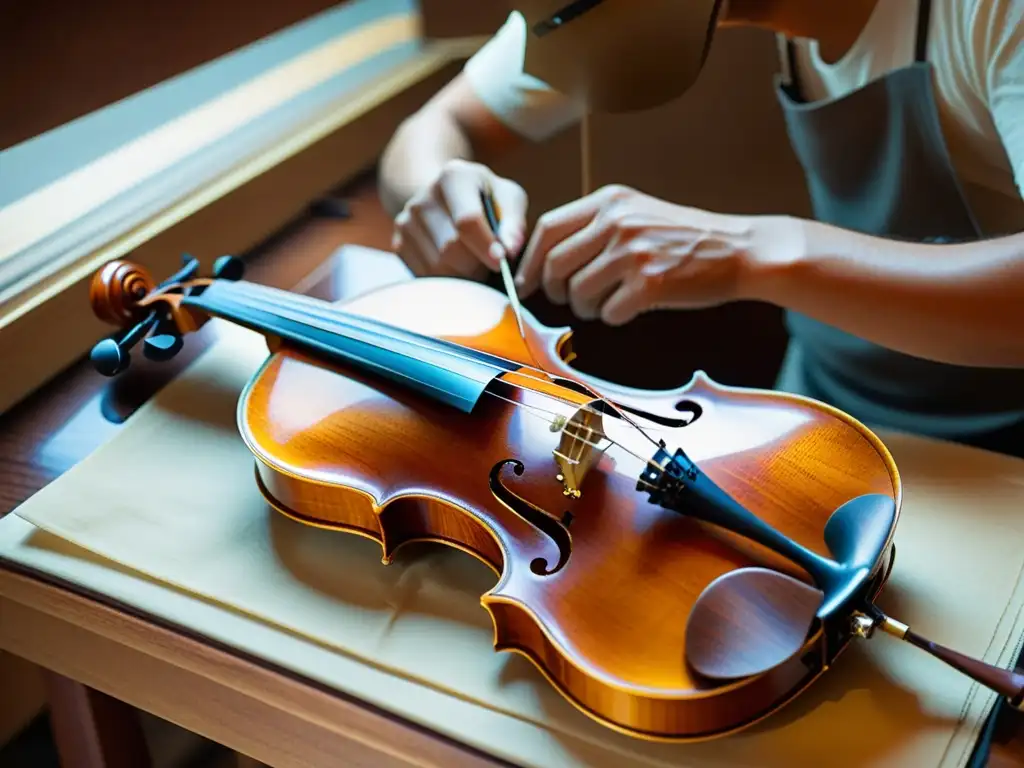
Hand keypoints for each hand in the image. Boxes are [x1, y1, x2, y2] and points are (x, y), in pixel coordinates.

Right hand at [391, 159, 527, 278]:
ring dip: (462, 275)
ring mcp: (406, 220)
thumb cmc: (487, 199)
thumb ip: (513, 222)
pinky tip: (456, 266)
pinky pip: (424, 275)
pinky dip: (446, 279)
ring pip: (437, 267)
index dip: (486, 246)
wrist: (448, 198)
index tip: (501, 263)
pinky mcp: (399, 242)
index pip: (467, 220)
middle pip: (450, 248)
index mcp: (453, 177)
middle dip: (476, 265)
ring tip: (474, 262)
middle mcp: (423, 197)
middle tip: (489, 263)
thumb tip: (510, 249)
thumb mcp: (508, 198)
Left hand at [515, 185, 765, 324]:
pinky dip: (613, 318)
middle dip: (553, 291)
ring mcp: (633, 253)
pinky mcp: (650, 285)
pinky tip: (629, 309)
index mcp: (609, 201)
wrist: (738, 249)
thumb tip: (548, 259)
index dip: (529, 261)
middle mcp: (617, 222)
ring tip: (604, 304)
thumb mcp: (637, 212)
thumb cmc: (685, 237)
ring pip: (578, 293)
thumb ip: (596, 226)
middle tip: (566, 300)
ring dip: (584, 308)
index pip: (547, 228)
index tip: (525, 282)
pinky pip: (608, 312)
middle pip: (555, 265)